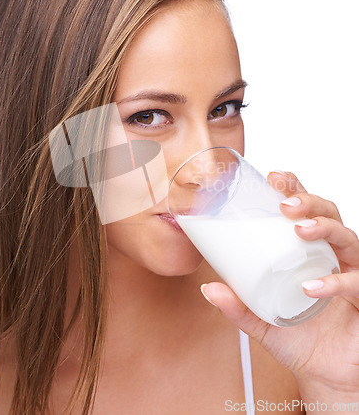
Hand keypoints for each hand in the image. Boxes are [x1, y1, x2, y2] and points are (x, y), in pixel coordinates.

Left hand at [200, 171, 358, 397]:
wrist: (324, 374)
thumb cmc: (298, 339)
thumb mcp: (261, 319)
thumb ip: (237, 306)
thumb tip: (208, 287)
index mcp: (308, 252)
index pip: (306, 211)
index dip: (294, 189)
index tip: (273, 177)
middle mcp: (332, 256)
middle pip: (329, 213)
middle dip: (309, 201)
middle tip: (284, 204)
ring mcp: (351, 274)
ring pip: (348, 238)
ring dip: (324, 228)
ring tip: (300, 229)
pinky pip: (356, 283)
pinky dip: (336, 282)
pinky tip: (312, 286)